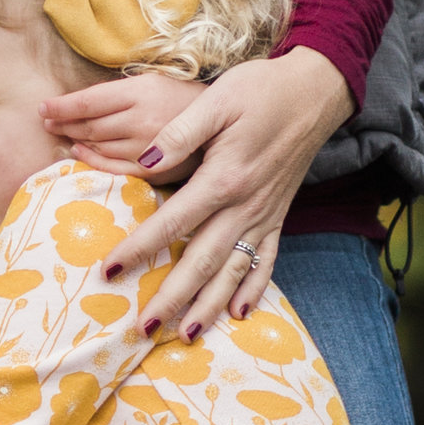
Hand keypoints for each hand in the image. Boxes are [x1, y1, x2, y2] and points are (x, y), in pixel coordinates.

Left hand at [41, 68, 202, 173]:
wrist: (227, 123)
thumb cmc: (186, 98)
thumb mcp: (155, 81)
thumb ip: (120, 92)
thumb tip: (80, 102)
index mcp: (142, 92)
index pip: (88, 101)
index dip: (61, 106)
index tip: (42, 107)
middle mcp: (142, 120)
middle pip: (90, 125)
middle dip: (63, 123)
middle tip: (46, 121)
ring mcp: (147, 148)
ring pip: (98, 146)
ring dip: (75, 140)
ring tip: (61, 133)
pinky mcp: (154, 169)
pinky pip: (112, 167)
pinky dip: (91, 160)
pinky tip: (79, 153)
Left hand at [98, 48, 352, 337]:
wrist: (315, 92)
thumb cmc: (261, 90)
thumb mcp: (217, 100)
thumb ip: (180, 134)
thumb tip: (146, 159)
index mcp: (224, 178)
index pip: (172, 223)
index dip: (138, 249)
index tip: (109, 272)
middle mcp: (245, 206)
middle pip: (202, 261)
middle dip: (172, 297)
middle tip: (143, 327)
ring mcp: (265, 215)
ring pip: (233, 270)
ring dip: (210, 304)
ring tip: (186, 334)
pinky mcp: (279, 215)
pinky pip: (267, 260)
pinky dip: (254, 288)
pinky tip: (241, 313)